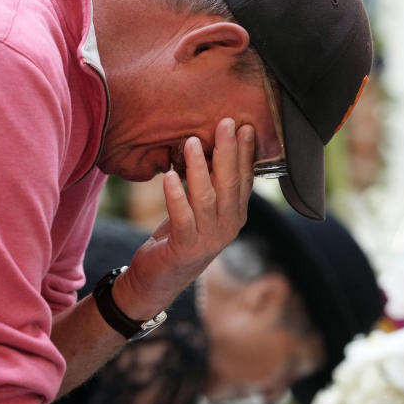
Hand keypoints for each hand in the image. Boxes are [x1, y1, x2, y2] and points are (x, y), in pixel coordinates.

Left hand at [113, 118, 254, 317]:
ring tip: (191, 142)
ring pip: (206, 198)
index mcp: (235, 215)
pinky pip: (183, 218)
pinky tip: (169, 177)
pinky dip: (176, 196)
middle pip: (230, 184)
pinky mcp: (185, 248)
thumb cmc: (179, 238)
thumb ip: (209, 185)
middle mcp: (227, 227)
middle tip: (224, 123)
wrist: (158, 280)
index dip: (245, 153)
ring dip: (199, 168)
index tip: (243, 126)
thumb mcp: (198, 209)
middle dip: (228, 151)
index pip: (244, 179)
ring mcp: (208, 240)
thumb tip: (210, 146)